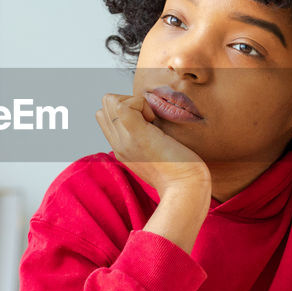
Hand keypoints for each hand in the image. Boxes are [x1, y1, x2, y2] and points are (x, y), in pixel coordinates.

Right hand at [95, 94, 209, 198]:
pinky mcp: (136, 135)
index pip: (106, 115)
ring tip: (153, 122)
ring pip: (110, 100)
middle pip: (105, 105)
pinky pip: (123, 104)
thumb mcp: (158, 153)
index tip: (148, 123)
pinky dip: (140, 103)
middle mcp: (118, 144)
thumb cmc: (182, 172)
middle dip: (128, 102)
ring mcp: (124, 140)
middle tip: (150, 120)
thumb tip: (152, 120)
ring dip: (134, 102)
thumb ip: (148, 139)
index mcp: (122, 148)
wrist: (186, 190)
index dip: (126, 108)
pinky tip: (154, 121)